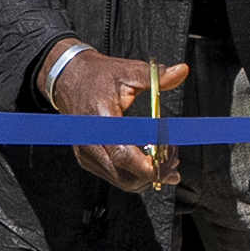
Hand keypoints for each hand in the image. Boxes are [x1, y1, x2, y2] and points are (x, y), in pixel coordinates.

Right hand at [48, 44, 189, 192]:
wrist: (68, 78)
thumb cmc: (96, 76)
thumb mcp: (128, 71)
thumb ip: (156, 76)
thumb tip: (181, 72)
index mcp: (101, 121)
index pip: (124, 156)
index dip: (148, 167)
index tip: (169, 167)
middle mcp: (90, 142)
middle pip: (124, 176)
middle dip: (153, 174)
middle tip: (173, 160)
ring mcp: (87, 153)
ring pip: (121, 179)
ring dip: (144, 175)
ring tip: (164, 158)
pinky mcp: (87, 158)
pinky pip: (113, 174)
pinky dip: (133, 172)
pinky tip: (147, 157)